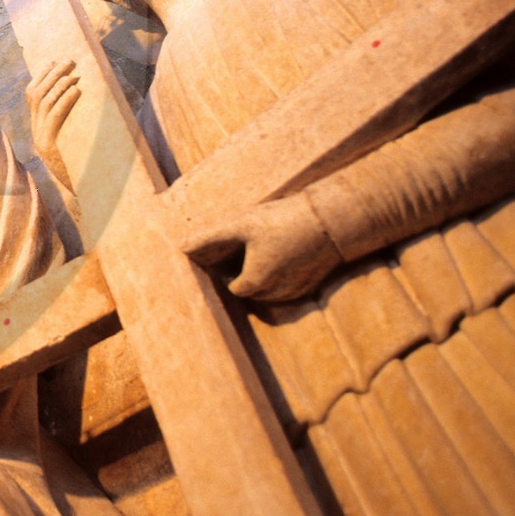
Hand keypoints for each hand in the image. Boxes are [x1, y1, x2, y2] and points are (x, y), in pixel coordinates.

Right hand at [26, 59, 79, 191]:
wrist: (89, 193)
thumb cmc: (91, 163)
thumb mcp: (79, 139)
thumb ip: (76, 121)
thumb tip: (87, 92)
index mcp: (39, 130)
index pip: (31, 96)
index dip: (41, 77)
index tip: (54, 62)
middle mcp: (36, 134)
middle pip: (35, 96)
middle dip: (50, 75)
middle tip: (68, 61)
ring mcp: (41, 141)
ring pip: (41, 104)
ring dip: (57, 85)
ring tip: (73, 74)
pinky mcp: (50, 148)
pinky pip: (53, 119)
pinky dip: (63, 101)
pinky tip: (75, 91)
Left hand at [174, 193, 344, 302]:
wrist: (332, 221)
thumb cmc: (282, 221)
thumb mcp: (242, 224)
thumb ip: (211, 237)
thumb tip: (182, 245)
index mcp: (255, 282)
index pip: (234, 287)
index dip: (229, 271)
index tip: (233, 252)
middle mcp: (276, 294)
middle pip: (253, 291)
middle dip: (247, 275)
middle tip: (249, 248)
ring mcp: (297, 291)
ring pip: (272, 291)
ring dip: (266, 276)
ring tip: (268, 248)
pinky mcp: (313, 284)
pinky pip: (291, 286)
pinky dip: (285, 275)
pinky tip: (287, 252)